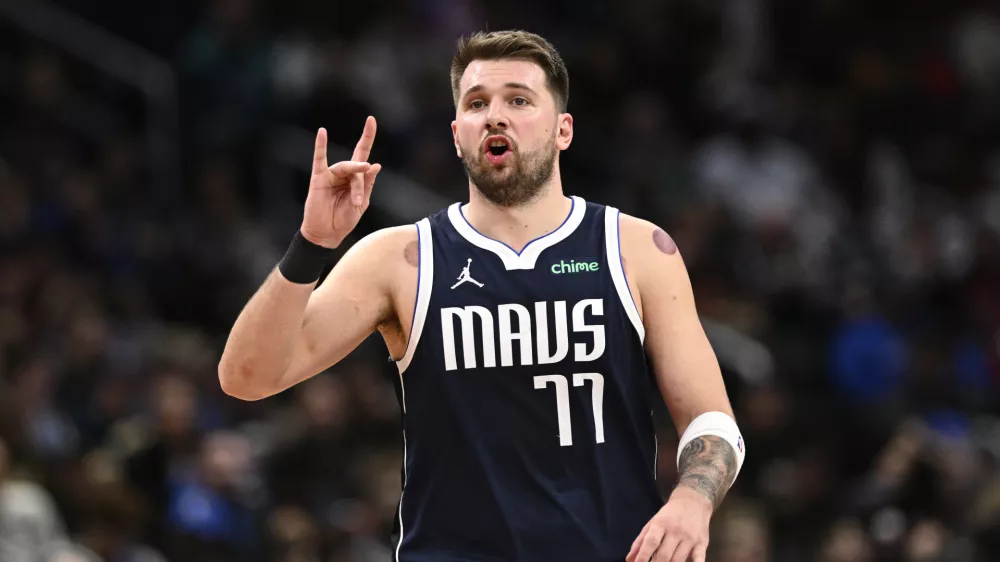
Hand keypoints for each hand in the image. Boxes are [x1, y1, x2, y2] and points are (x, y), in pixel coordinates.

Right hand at [301, 117, 381, 247]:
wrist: (328, 234)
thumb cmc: (344, 220)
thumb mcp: (361, 204)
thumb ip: (367, 185)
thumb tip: (375, 164)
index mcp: (357, 178)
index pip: (363, 153)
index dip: (367, 136)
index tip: (371, 119)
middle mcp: (344, 173)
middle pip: (357, 166)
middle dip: (362, 180)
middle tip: (360, 199)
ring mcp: (331, 174)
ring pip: (345, 169)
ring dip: (353, 185)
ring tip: (355, 201)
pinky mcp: (319, 178)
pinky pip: (319, 159)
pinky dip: (320, 146)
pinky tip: (322, 133)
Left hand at [626, 487, 712, 561]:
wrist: (693, 501)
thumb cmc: (669, 515)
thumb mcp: (652, 523)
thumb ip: (640, 541)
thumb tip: (629, 560)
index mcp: (661, 524)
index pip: (651, 542)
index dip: (643, 556)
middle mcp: (675, 531)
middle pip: (664, 554)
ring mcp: (690, 538)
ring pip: (678, 560)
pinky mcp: (702, 543)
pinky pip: (700, 558)